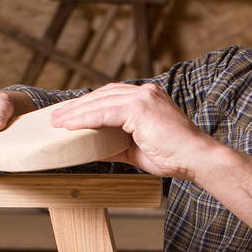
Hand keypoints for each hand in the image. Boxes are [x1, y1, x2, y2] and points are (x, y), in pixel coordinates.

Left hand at [49, 83, 214, 180]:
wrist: (195, 159)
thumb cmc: (173, 157)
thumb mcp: (137, 150)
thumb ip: (116, 146)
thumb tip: (94, 149)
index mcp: (148, 98)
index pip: (111, 97)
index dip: (89, 106)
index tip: (70, 116)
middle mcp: (145, 92)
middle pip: (102, 95)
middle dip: (78, 106)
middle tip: (56, 117)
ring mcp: (143, 97)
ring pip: (100, 101)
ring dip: (76, 112)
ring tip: (58, 122)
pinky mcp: (140, 108)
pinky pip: (105, 112)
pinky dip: (86, 119)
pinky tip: (71, 126)